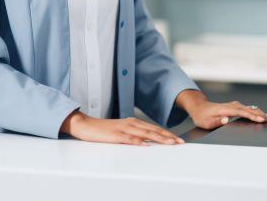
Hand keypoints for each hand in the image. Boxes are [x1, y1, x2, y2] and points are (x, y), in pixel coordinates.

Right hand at [60, 111, 184, 145]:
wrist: (86, 125)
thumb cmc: (103, 130)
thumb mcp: (121, 131)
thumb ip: (134, 135)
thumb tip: (148, 142)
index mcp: (133, 122)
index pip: (154, 128)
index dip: (167, 134)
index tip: (178, 140)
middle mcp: (130, 123)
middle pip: (153, 130)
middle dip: (168, 136)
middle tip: (180, 142)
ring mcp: (123, 129)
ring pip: (145, 133)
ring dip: (158, 138)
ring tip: (170, 143)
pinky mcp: (115, 135)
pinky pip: (129, 138)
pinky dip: (138, 141)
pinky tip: (146, 144)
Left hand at [176, 90, 266, 129]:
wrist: (199, 107)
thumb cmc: (202, 116)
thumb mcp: (206, 122)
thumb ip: (217, 122)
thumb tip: (226, 120)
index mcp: (224, 110)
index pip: (241, 112)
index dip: (251, 116)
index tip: (260, 119)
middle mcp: (230, 106)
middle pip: (248, 109)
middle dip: (259, 114)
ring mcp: (233, 105)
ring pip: (248, 108)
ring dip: (258, 112)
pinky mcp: (234, 106)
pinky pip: (246, 108)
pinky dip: (254, 111)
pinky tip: (260, 115)